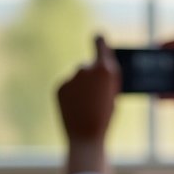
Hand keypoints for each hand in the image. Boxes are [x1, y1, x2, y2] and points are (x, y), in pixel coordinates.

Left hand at [56, 35, 119, 173]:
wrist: (85, 137)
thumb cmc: (105, 116)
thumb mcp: (113, 94)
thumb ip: (107, 78)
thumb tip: (102, 67)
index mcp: (104, 69)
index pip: (99, 43)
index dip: (99, 41)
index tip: (98, 37)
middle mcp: (85, 68)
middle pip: (88, 65)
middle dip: (91, 75)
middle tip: (94, 94)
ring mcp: (71, 78)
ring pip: (77, 78)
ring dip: (81, 86)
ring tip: (85, 105)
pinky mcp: (59, 87)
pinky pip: (67, 86)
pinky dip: (71, 94)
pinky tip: (75, 107)